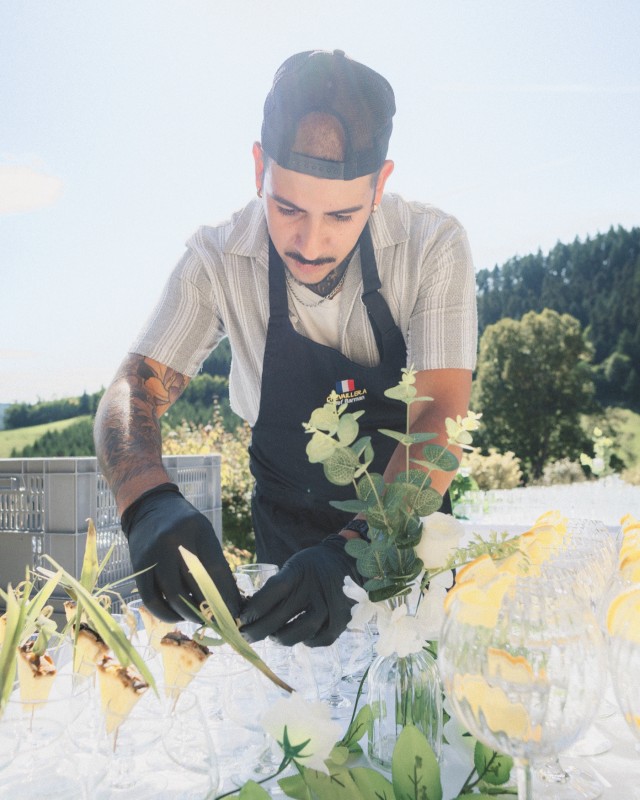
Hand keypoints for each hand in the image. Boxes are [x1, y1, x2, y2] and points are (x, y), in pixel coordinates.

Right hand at [121, 483, 242, 622]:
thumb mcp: (204, 533)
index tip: (235, 612)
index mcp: (197, 531)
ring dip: (188, 614)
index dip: (226, 595)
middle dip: (209, 608)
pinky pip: (151, 599)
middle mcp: (174, 542)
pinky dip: (165, 613)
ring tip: (199, 619)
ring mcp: (154, 555)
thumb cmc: (184, 523)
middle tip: (218, 621)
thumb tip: (229, 599)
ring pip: (173, 596)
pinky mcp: (138, 567)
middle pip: (195, 585)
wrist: (150, 506)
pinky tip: (177, 616)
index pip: (215, 570)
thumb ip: (214, 562)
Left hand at [238, 534, 361, 646]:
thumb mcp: (292, 566)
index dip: (252, 611)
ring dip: (281, 639)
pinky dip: (306, 641)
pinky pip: (320, 640)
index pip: (270, 595)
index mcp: (298, 573)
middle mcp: (314, 591)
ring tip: (274, 636)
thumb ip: (275, 587)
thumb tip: (249, 612)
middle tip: (247, 635)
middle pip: (280, 619)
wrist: (344, 561)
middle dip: (257, 631)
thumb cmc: (311, 566)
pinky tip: (299, 636)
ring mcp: (330, 607)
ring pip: (301, 633)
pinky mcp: (342, 619)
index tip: (241, 619)